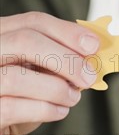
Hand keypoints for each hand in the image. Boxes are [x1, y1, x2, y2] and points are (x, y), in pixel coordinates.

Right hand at [0, 12, 98, 134]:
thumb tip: (91, 53)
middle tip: (88, 76)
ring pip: (16, 77)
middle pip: (24, 40)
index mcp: (0, 36)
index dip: (67, 32)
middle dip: (64, 59)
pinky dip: (44, 109)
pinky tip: (59, 111)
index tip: (93, 46)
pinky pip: (12, 108)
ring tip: (73, 97)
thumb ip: (57, 59)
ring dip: (55, 88)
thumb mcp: (39, 73)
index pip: (33, 22)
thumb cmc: (18, 100)